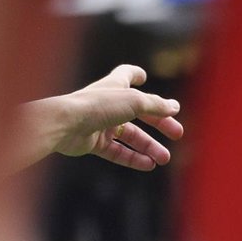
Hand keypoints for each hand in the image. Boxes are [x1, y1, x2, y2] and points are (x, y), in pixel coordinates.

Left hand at [43, 64, 183, 169]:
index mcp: (114, 86)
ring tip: (164, 158)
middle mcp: (107, 104)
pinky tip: (148, 165)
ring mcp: (99, 124)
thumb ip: (156, 104)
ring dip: (148, 147)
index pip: (125, 75)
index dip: (135, 75)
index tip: (143, 76)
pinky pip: (116, 152)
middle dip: (159, 123)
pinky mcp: (92, 143)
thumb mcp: (134, 102)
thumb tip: (174, 107)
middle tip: (177, 133)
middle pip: (138, 112)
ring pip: (129, 136)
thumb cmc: (97, 106)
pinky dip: (132, 158)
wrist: (64, 125)